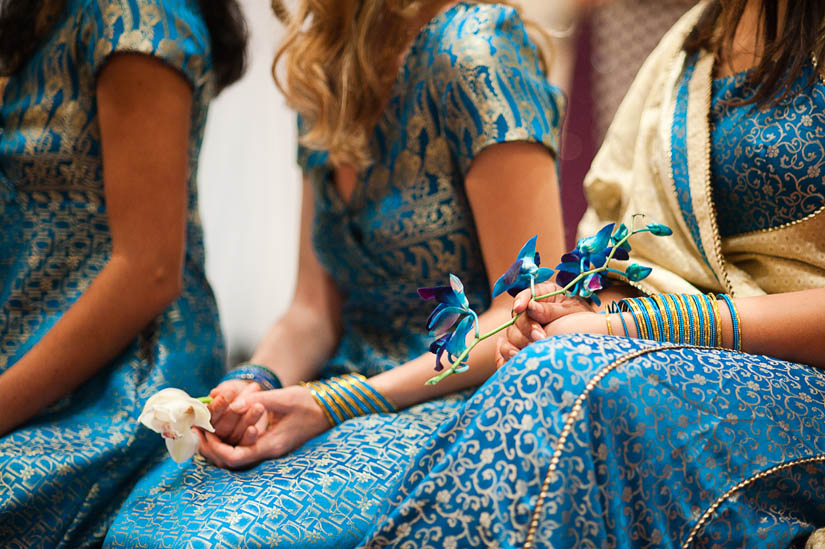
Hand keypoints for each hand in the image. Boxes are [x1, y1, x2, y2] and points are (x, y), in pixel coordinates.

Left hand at [197, 385, 329, 469]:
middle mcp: (269, 451)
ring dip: (219, 444)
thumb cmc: (310, 403)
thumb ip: (258, 401)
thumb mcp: (284, 398)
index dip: (215, 448)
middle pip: (231, 461)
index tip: (203, 432)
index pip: (235, 458)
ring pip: (236, 455)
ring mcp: (270, 448)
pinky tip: (222, 426)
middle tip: (197, 431)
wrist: (330, 408)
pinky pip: (244, 446)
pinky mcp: (270, 441)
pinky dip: (230, 439)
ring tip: (204, 428)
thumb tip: (234, 404)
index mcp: (271, 445)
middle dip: (211, 449)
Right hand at [496, 282, 594, 365]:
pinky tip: (515, 359)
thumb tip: (530, 307)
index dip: (520, 301)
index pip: (525, 295)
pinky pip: (507, 350)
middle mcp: (530, 312)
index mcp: (543, 295)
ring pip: (511, 335)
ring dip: (519, 343)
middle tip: (541, 338)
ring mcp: (524, 330)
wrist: (593, 341)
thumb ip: (550, 310)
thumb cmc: (585, 321)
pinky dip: (507, 355)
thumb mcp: (571, 310)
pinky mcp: (521, 347)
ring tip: (531, 352)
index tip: (520, 308)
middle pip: (516, 318)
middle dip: (526, 328)